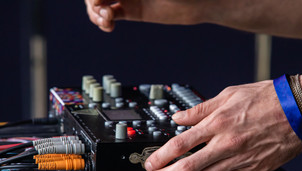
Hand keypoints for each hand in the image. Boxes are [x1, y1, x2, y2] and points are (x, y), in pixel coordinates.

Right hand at [84, 0, 210, 31]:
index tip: (100, 2)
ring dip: (96, 12)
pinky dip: (104, 21)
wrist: (196, 3)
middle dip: (94, 3)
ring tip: (107, 21)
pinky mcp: (132, 11)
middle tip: (104, 13)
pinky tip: (108, 25)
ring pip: (99, 3)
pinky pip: (110, 15)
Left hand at [144, 81, 301, 170]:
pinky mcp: (252, 169)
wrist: (300, 110)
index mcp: (218, 123)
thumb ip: (201, 109)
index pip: (181, 144)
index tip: (150, 162)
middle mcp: (226, 143)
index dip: (161, 156)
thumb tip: (179, 117)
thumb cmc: (266, 98)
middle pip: (188, 166)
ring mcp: (240, 159)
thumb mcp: (229, 94)